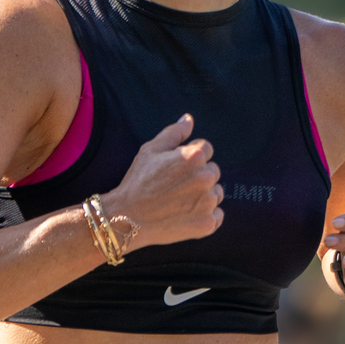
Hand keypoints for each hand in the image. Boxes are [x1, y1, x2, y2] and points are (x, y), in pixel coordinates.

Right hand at [104, 114, 222, 249]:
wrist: (127, 219)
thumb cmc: (137, 182)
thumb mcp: (150, 150)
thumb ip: (174, 133)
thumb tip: (189, 119)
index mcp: (194, 156)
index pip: (206, 149)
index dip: (190, 157)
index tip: (176, 169)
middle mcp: (205, 177)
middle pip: (213, 171)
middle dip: (198, 175)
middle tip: (176, 187)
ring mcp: (208, 202)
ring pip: (216, 193)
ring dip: (204, 195)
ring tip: (180, 202)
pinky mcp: (207, 224)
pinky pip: (217, 216)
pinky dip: (207, 216)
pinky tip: (187, 215)